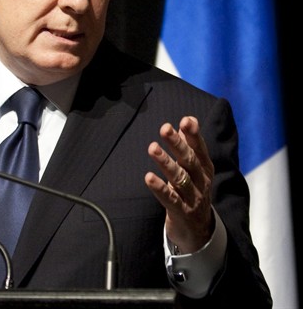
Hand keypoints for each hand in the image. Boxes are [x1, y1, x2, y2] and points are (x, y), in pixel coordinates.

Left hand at [144, 116, 214, 253]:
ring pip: (180, 179)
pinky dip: (159, 188)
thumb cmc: (192, 193)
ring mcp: (192, 199)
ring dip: (166, 163)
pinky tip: (148, 178)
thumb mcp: (194, 170)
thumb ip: (190, 146)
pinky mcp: (181, 213)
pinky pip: (170, 199)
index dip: (194, 136)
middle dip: (178, 144)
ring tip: (152, 148)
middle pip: (190, 162)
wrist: (200, 233)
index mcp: (204, 170)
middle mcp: (201, 183)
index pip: (200, 150)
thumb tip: (188, 120)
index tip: (185, 120)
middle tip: (165, 128)